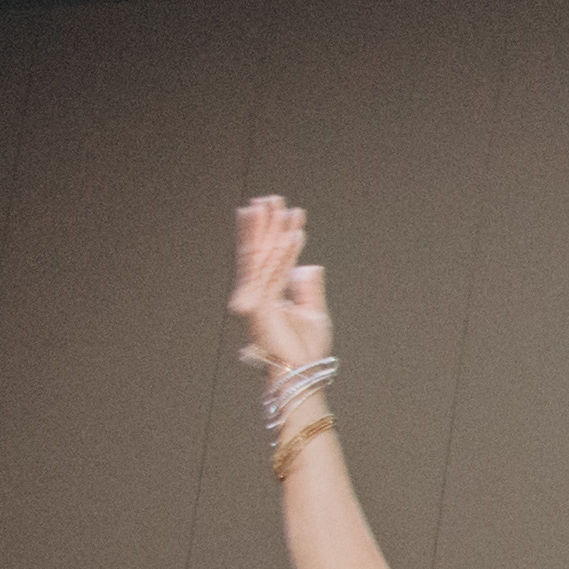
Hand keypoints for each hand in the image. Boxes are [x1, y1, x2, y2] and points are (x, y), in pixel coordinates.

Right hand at [229, 196, 334, 378]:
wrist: (300, 371)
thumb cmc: (305, 349)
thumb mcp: (312, 312)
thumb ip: (308, 288)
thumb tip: (307, 266)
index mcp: (268, 294)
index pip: (271, 257)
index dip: (276, 234)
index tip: (284, 211)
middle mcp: (257, 293)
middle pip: (260, 251)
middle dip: (266, 224)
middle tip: (271, 197)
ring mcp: (256, 298)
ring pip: (263, 256)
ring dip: (271, 229)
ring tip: (275, 205)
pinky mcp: (260, 305)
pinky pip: (274, 272)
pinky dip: (286, 252)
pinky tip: (295, 233)